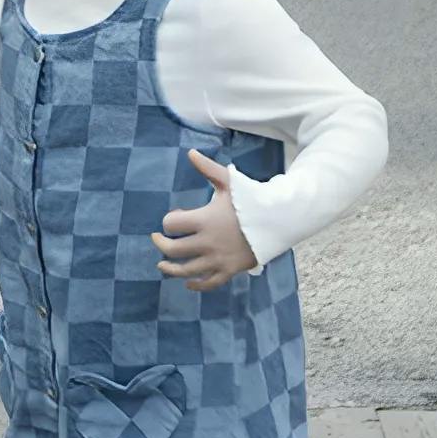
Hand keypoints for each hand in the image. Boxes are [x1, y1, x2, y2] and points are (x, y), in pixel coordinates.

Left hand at [152, 150, 258, 289]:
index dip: (168, 221)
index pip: (171, 225)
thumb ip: (208, 168)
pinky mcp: (229, 270)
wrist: (279, 220)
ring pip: (185, 271)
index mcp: (205, 220)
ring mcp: (218, 259)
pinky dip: (196, 285)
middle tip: (157, 240)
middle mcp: (208, 242)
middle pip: (173, 250)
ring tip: (162, 265)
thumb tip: (190, 152)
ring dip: (170, 269)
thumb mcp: (229, 182)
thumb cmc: (252, 199)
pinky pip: (208, 283)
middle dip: (161, 245)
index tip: (175, 217)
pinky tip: (189, 282)